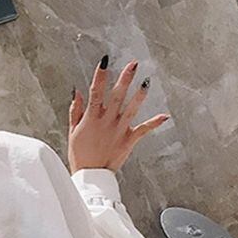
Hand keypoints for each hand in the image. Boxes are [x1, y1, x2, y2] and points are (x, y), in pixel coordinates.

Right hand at [67, 56, 169, 173]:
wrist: (90, 176)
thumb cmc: (79, 155)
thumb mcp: (73, 131)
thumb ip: (76, 110)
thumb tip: (77, 92)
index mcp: (91, 118)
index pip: (96, 91)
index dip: (100, 75)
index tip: (105, 61)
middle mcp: (106, 122)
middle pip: (117, 96)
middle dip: (125, 79)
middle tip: (133, 64)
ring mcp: (118, 131)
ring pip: (131, 109)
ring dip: (139, 95)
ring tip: (146, 81)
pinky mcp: (128, 141)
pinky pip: (143, 130)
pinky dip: (154, 123)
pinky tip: (164, 116)